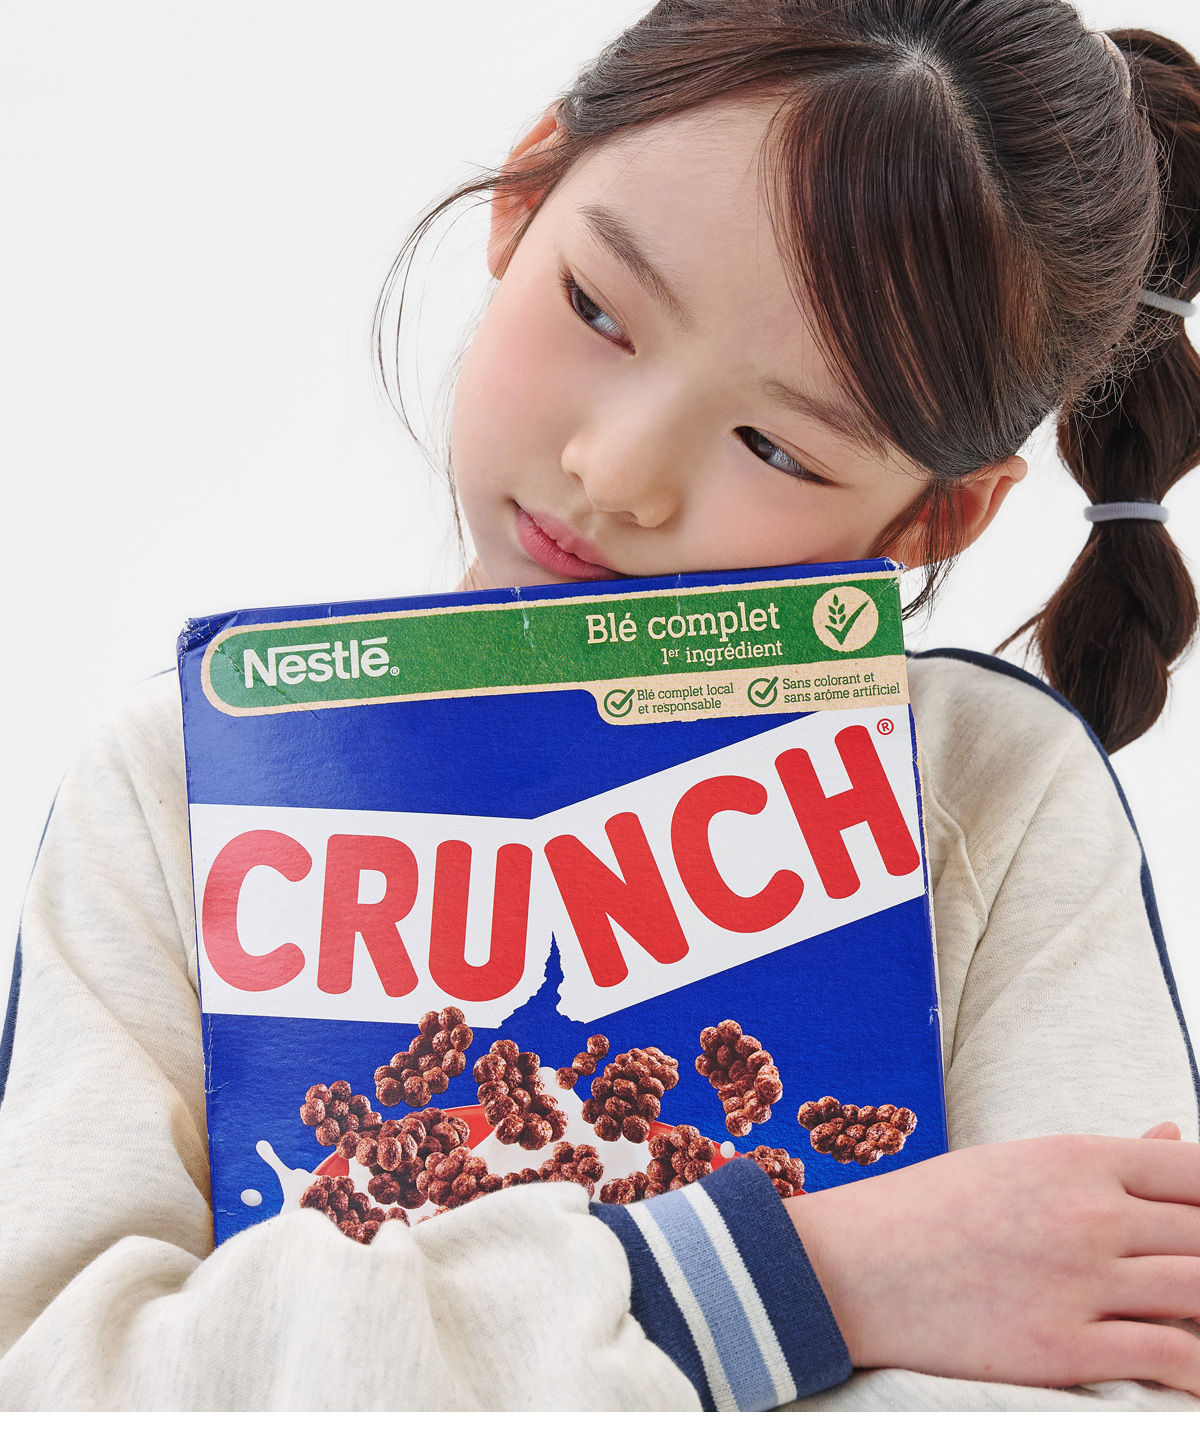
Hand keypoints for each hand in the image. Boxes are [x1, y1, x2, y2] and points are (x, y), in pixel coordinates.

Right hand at [786, 1129, 1199, 1393]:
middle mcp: (1087, 1213)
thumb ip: (1105, 1159)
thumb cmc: (934, 1209)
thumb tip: (1177, 1134)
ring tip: (1198, 1313)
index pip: (1196, 1170)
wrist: (855, 1266)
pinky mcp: (1064, 1347)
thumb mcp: (1018, 1163)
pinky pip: (1170, 1360)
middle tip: (1195, 1268)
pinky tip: (1195, 1374)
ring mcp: (1078, 1281)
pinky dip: (1197, 1372)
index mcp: (1076, 1157)